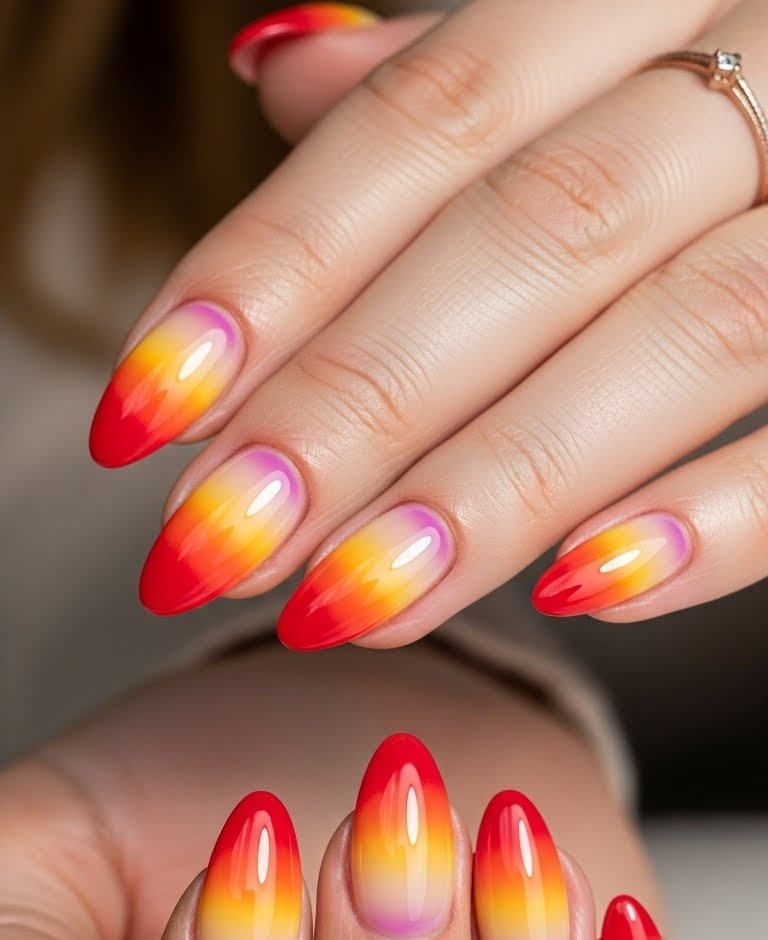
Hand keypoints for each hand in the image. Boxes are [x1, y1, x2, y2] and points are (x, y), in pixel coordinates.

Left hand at [87, 0, 767, 634]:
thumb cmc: (749, 82)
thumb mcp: (600, 33)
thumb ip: (454, 69)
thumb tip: (282, 70)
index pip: (426, 122)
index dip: (272, 267)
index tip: (148, 405)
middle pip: (533, 239)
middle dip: (358, 404)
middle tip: (221, 542)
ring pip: (675, 340)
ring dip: (495, 487)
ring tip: (347, 602)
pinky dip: (715, 520)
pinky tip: (581, 589)